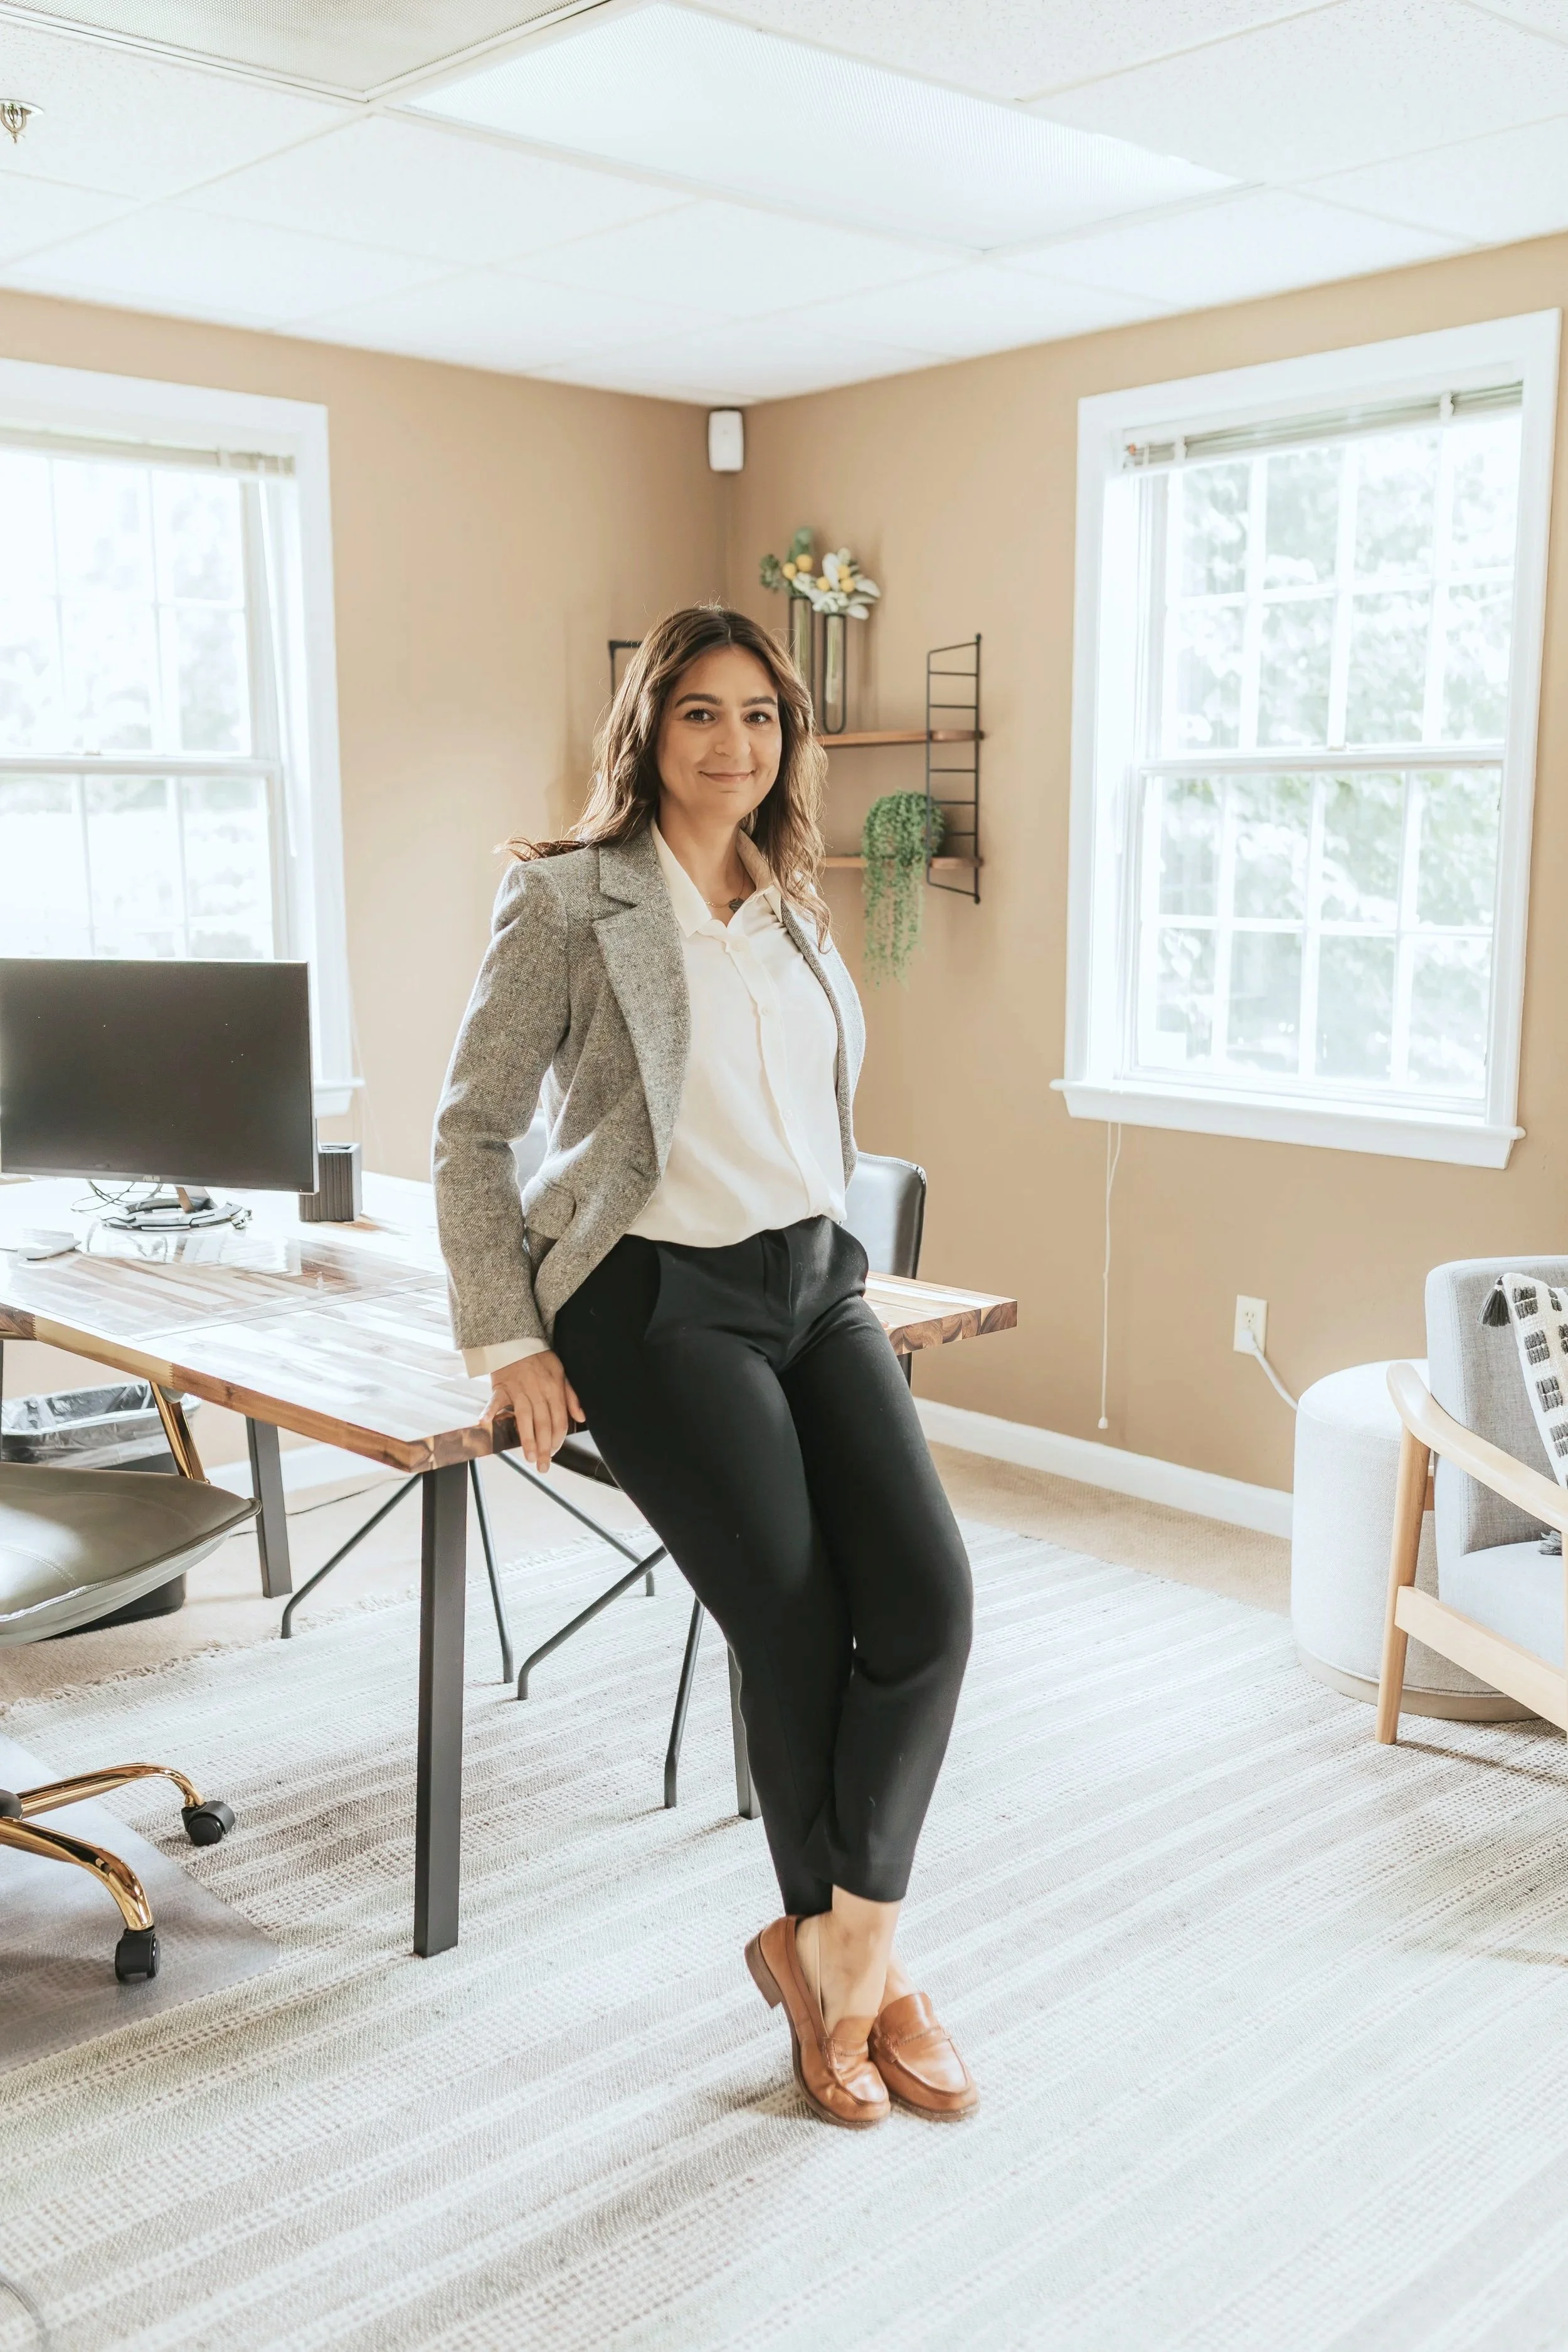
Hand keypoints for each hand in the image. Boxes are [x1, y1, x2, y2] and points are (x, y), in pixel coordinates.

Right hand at [485, 1350, 583, 1470]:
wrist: (516, 1339)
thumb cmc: (539, 1358)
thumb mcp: (561, 1372)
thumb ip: (571, 1396)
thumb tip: (581, 1418)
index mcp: (554, 1388)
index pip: (559, 1419)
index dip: (557, 1438)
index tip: (554, 1452)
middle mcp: (538, 1391)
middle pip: (543, 1423)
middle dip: (544, 1447)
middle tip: (543, 1465)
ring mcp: (518, 1389)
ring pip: (524, 1418)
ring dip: (526, 1439)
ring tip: (529, 1457)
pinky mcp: (501, 1387)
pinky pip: (494, 1401)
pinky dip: (489, 1411)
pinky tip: (485, 1423)